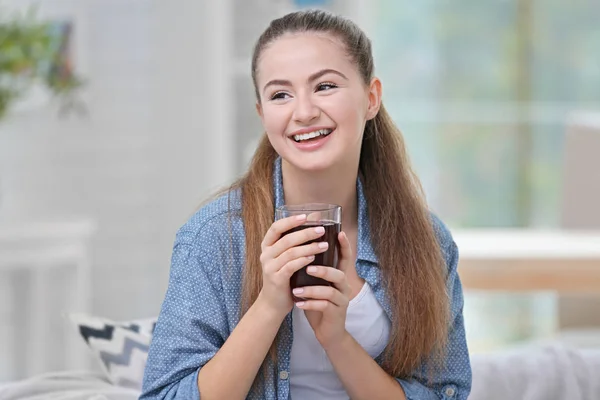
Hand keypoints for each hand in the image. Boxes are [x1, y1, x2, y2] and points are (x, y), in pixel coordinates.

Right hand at [256, 214, 328, 318]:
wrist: (273, 303)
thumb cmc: (283, 277)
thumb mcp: (285, 258)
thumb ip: (294, 244)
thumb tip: (314, 223)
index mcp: (267, 246)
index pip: (276, 227)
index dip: (290, 221)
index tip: (305, 217)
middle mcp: (266, 254)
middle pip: (287, 239)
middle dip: (306, 233)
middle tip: (322, 230)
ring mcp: (269, 267)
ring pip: (290, 252)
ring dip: (309, 247)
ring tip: (324, 245)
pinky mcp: (276, 279)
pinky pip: (290, 266)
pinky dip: (303, 260)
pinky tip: (313, 258)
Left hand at [294, 231, 354, 349]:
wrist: (327, 331)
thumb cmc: (319, 303)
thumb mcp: (317, 284)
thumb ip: (313, 269)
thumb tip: (299, 249)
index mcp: (339, 277)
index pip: (345, 258)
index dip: (344, 246)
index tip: (339, 233)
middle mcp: (344, 287)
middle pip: (339, 274)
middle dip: (324, 270)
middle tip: (308, 267)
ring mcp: (342, 301)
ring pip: (331, 291)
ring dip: (312, 290)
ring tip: (296, 290)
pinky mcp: (336, 314)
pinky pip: (324, 306)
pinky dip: (310, 304)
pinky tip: (298, 304)